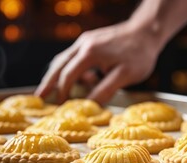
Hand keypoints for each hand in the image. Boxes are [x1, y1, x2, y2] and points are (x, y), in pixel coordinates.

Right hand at [35, 22, 161, 104]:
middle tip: (38, 97)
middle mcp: (83, 44)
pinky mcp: (92, 40)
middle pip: (59, 65)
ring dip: (58, 75)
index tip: (60, 106)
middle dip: (48, 82)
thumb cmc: (139, 54)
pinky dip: (74, 68)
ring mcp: (87, 41)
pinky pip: (76, 56)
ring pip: (65, 59)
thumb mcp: (124, 76)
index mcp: (89, 53)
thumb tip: (89, 107)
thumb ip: (105, 91)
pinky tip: (86, 80)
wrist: (148, 31)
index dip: (62, 92)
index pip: (68, 75)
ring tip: (53, 90)